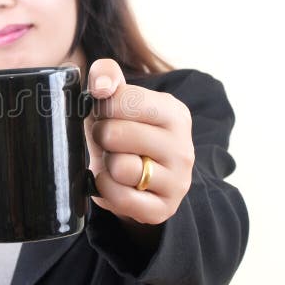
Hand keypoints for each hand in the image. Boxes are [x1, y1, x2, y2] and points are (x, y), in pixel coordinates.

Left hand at [84, 59, 194, 224]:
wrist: (133, 179)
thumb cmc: (121, 131)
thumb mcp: (115, 99)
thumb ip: (107, 75)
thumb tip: (100, 85)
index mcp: (175, 113)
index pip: (121, 99)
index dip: (102, 107)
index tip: (107, 113)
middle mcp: (183, 147)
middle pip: (115, 133)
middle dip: (101, 136)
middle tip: (108, 140)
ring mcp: (178, 181)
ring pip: (120, 167)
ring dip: (106, 164)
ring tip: (114, 160)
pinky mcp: (164, 209)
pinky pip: (120, 197)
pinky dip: (107, 189)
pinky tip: (113, 182)